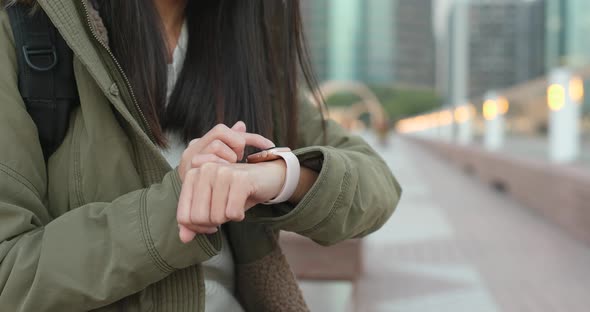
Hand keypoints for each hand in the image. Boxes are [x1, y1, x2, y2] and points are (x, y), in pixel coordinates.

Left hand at [177, 122, 274, 239]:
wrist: (267, 176)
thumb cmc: (236, 191)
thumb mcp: (212, 205)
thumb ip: (194, 221)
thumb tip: (184, 238)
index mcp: (192, 175)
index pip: (184, 216)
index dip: (197, 228)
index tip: (211, 223)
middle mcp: (205, 170)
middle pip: (198, 218)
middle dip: (213, 223)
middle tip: (224, 214)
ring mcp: (222, 172)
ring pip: (216, 216)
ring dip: (228, 218)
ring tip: (234, 207)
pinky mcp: (240, 179)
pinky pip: (232, 213)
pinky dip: (239, 216)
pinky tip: (242, 206)